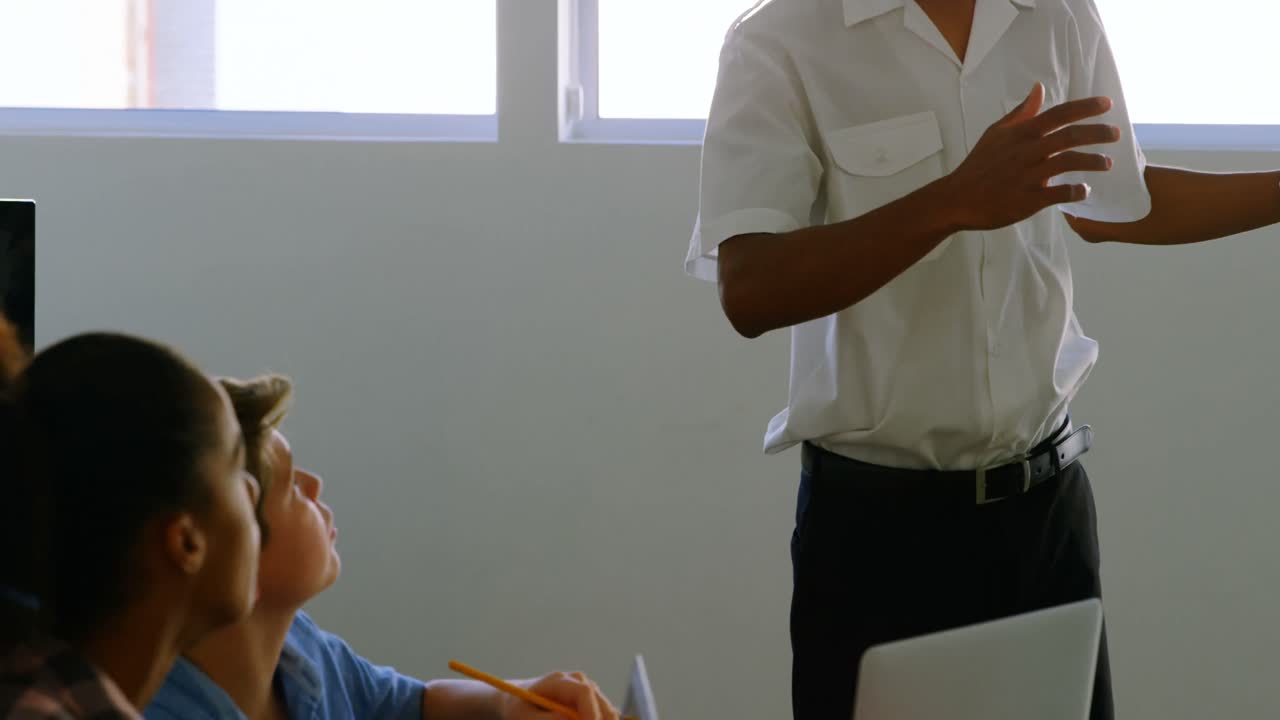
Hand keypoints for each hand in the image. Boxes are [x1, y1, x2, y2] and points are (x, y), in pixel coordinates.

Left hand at [497, 671, 620, 719]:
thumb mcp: (525, 717)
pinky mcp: (592, 702)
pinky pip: (603, 718)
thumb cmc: (519, 709)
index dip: (591, 714)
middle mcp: (579, 682)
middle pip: (602, 705)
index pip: (585, 692)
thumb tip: (570, 719)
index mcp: (559, 681)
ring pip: (607, 714)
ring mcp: (589, 691)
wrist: (519, 701)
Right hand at [941, 82, 1120, 231]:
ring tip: (1107, 163)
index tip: (1107, 104)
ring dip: (1092, 161)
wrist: (957, 199)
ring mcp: (1027, 176)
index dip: (1085, 108)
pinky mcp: (1027, 200)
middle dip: (1097, 133)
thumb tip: (1038, 89)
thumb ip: (1020, 112)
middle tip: (1116, 134)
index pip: (1058, 114)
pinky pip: (1058, 194)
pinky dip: (1075, 191)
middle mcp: (1027, 151)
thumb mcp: (996, 133)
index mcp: (1021, 134)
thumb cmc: (978, 165)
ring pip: (1068, 162)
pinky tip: (1084, 190)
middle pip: (1070, 136)